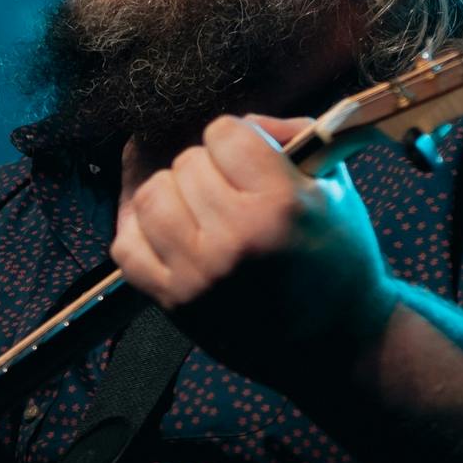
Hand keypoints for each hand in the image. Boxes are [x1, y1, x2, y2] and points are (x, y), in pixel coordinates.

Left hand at [113, 114, 396, 392]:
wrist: (335, 342)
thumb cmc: (337, 261)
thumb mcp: (334, 189)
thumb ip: (291, 138)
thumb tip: (243, 120)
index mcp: (280, 206)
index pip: (224, 133)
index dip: (237, 140)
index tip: (248, 160)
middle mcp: (234, 239)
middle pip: (187, 163)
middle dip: (208, 169)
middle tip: (230, 192)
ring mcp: (198, 273)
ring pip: (150, 197)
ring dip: (172, 195)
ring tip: (199, 210)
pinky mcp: (173, 301)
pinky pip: (126, 246)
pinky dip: (142, 233)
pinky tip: (172, 236)